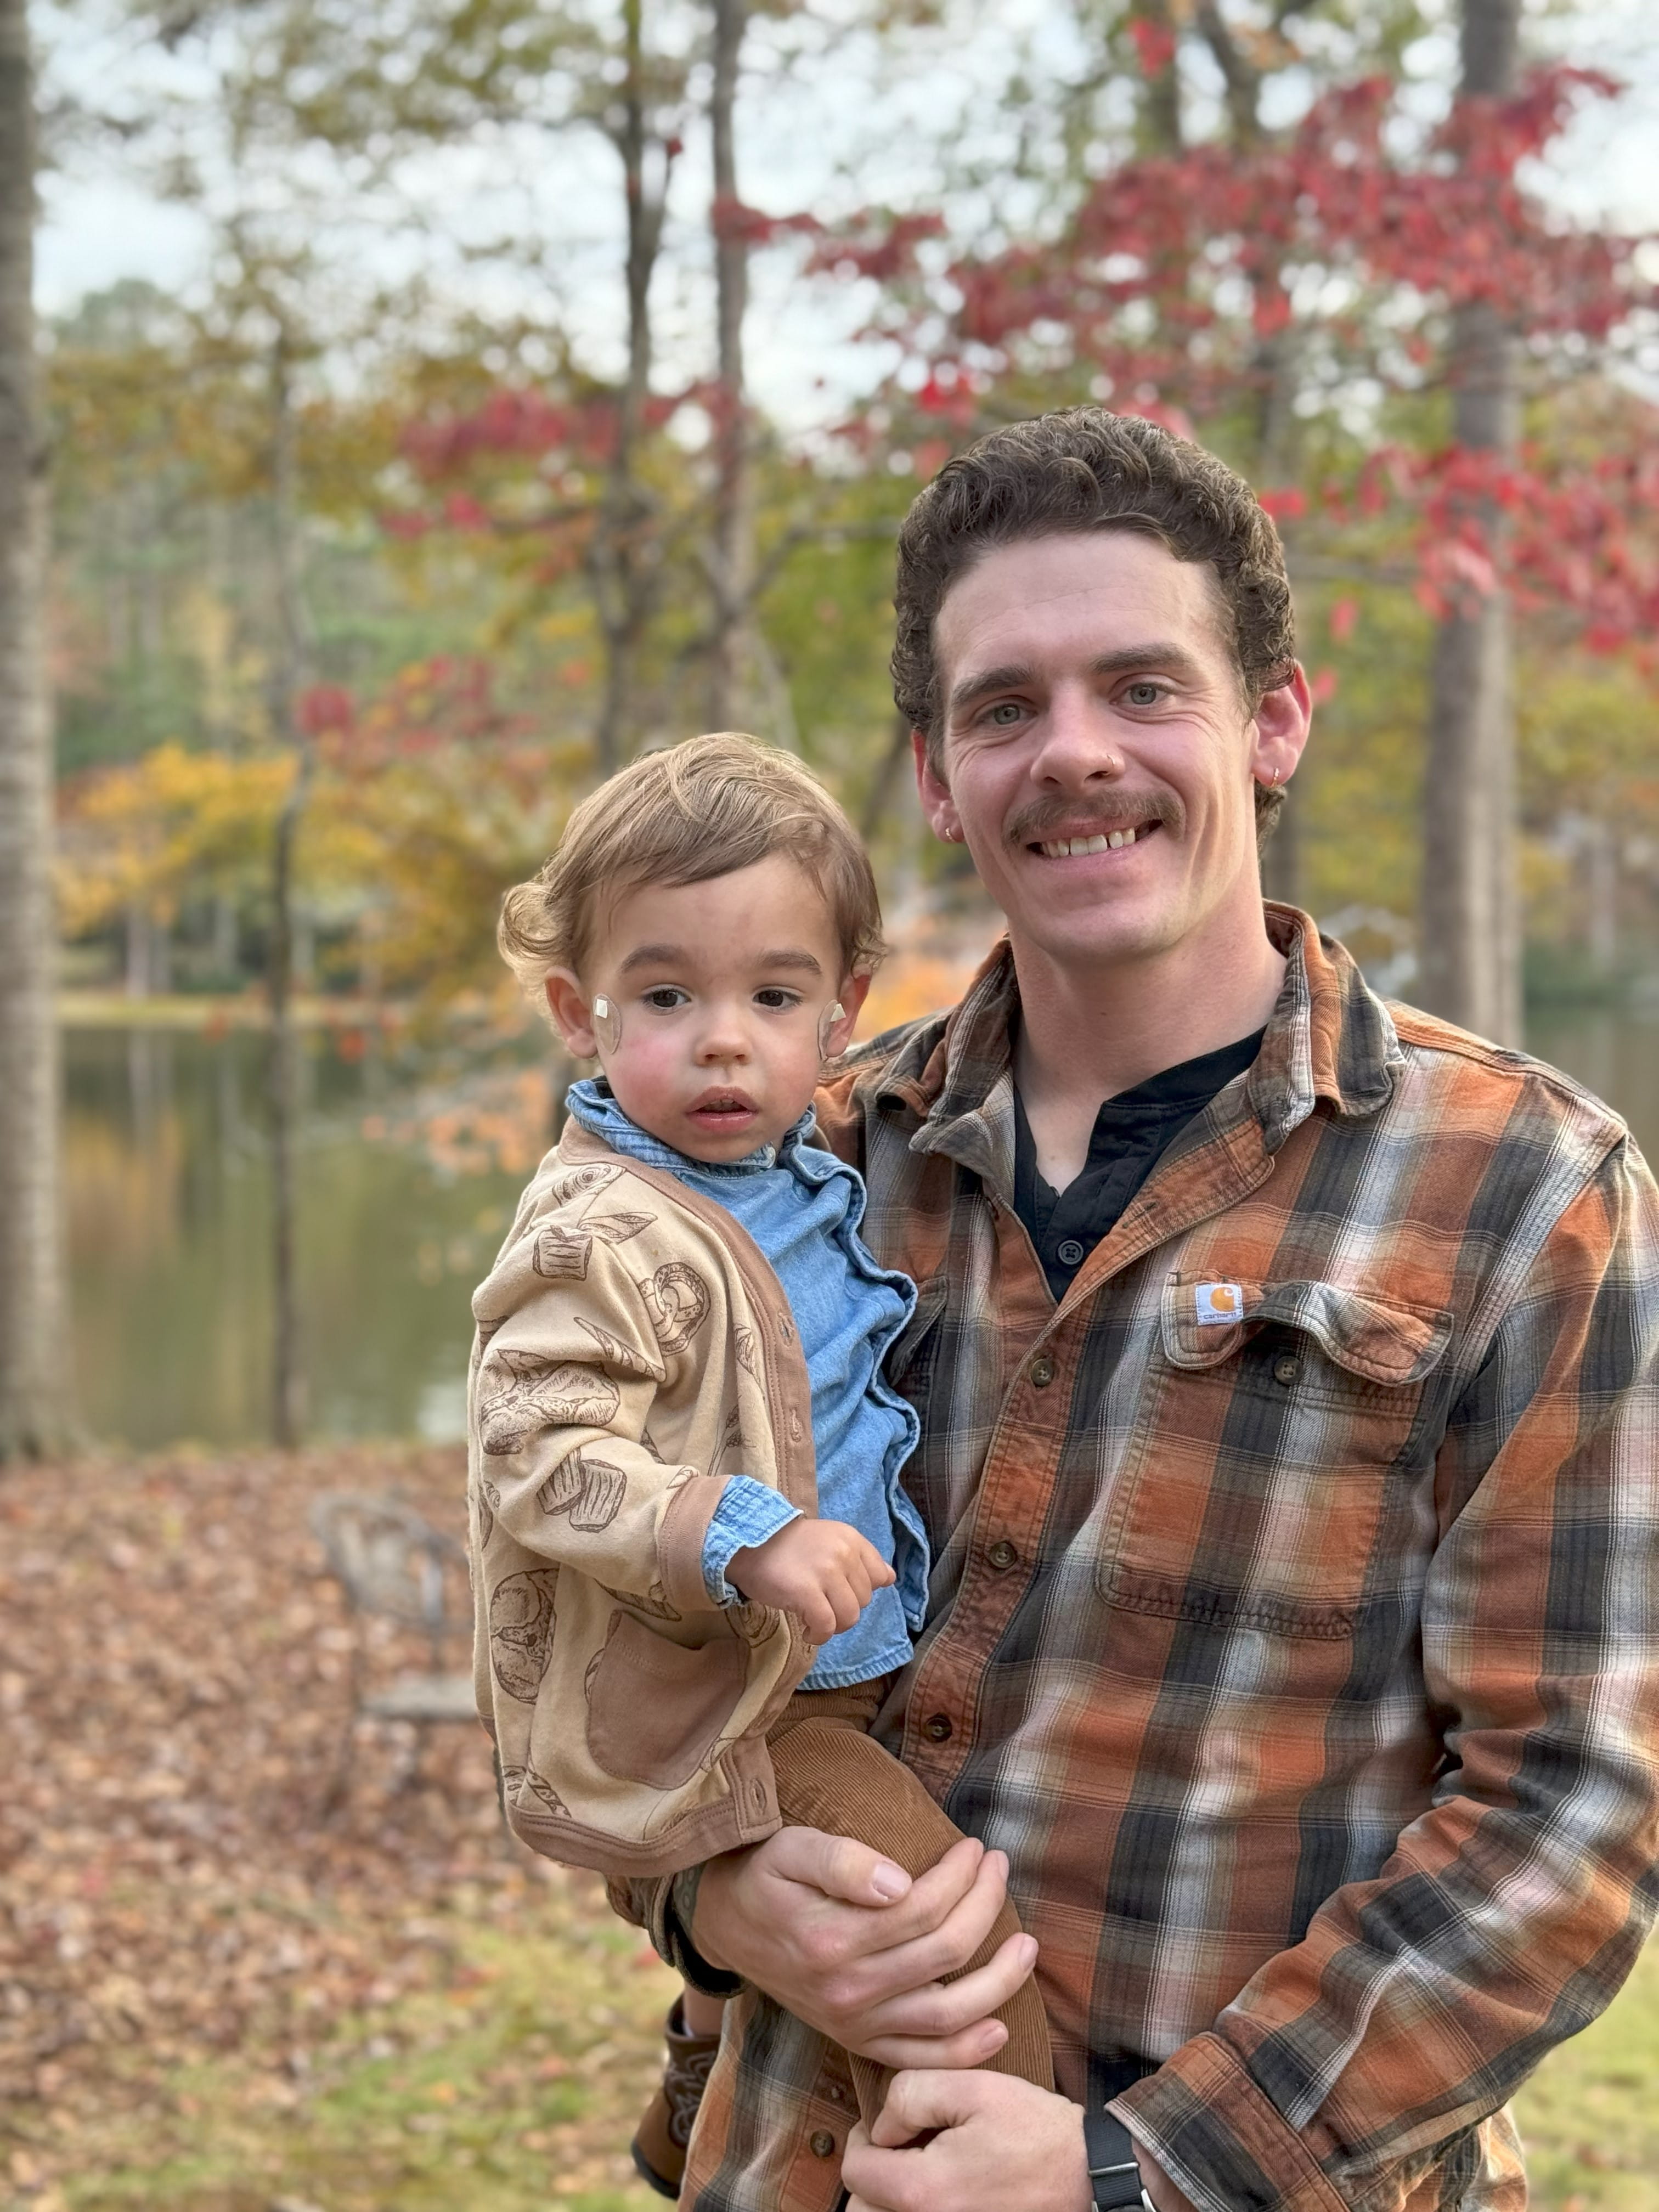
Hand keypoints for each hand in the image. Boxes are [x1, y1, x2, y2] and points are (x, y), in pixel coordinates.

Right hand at [692, 1824, 1036, 2067]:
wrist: (726, 1924)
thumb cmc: (766, 1875)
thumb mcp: (791, 1849)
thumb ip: (842, 1862)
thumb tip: (899, 1882)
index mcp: (832, 1938)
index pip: (922, 1908)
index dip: (960, 1876)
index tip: (976, 1847)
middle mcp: (847, 1989)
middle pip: (944, 1952)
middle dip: (986, 1904)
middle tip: (999, 1867)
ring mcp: (855, 2022)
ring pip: (947, 2014)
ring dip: (998, 1981)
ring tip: (1027, 1945)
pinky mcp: (858, 2040)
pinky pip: (922, 2059)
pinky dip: (965, 2051)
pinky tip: (999, 2025)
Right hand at [726, 1516, 894, 1641]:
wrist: (748, 1543)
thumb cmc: (788, 1546)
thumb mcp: (829, 1540)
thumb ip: (859, 1558)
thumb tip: (890, 1578)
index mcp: (851, 1538)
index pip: (880, 1575)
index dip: (862, 1591)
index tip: (840, 1593)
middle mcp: (843, 1553)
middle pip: (864, 1600)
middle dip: (844, 1609)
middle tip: (821, 1605)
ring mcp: (825, 1572)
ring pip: (850, 1617)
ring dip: (834, 1626)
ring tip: (815, 1621)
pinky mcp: (806, 1592)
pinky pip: (827, 1626)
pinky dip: (820, 1636)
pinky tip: (808, 1631)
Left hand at [843, 2071, 1091, 2211]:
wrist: (1089, 2174)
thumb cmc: (1034, 2129)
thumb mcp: (974, 2087)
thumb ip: (912, 2094)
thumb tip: (882, 2125)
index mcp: (923, 2191)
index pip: (856, 2172)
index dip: (863, 2138)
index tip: (884, 2123)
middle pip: (863, 2211)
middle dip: (871, 2176)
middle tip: (896, 2147)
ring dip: (888, 2199)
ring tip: (914, 2168)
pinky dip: (912, 2211)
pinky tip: (936, 2188)